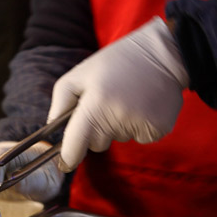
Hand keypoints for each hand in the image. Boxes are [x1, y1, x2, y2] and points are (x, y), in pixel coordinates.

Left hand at [48, 16, 189, 171]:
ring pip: (119, 139)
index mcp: (94, 106)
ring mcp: (138, 126)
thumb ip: (60, 102)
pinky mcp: (158, 130)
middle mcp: (116, 120)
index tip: (65, 163)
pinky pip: (139, 137)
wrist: (165, 53)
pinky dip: (139, 125)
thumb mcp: (81, 73)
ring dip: (119, 125)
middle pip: (97, 144)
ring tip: (129, 97)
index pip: (75, 145)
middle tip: (107, 103)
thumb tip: (51, 127)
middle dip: (97, 130)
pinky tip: (144, 104)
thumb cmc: (117, 62)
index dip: (68, 157)